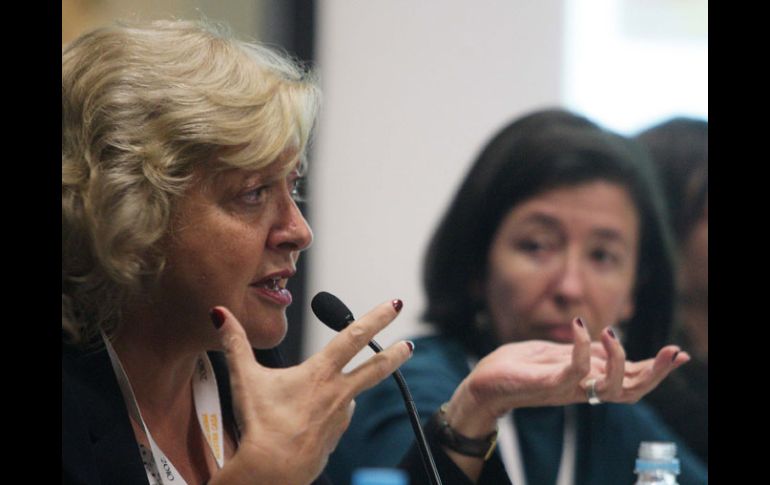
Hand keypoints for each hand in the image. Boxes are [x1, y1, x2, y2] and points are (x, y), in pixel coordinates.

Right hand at [208, 300, 412, 484]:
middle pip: (375, 368)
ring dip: (345, 390)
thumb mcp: (245, 378)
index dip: (376, 318)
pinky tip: (313, 422)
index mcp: (321, 374)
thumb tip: (219, 313)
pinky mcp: (335, 439)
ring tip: (322, 396)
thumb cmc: (261, 424)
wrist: (272, 470)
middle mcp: (338, 394)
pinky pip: (336, 420)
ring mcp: (340, 419)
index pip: (354, 336)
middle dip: (394, 354)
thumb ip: (235, 343)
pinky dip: (329, 415)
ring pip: (349, 397)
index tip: (394, 305)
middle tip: (410, 345)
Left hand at [444, 317, 689, 437]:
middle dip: (657, 372)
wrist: (482, 385)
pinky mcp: (548, 384)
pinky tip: (580, 325)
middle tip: (675, 352)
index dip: (656, 370)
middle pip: (631, 390)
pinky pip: (575, 370)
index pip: (630, 381)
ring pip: (610, 386)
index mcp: (587, 382)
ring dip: (622, 359)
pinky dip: (582, 347)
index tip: (679, 354)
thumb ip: (582, 352)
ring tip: (615, 333)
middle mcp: (582, 389)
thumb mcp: (554, 355)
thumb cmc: (515, 368)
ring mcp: (566, 389)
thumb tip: (609, 342)